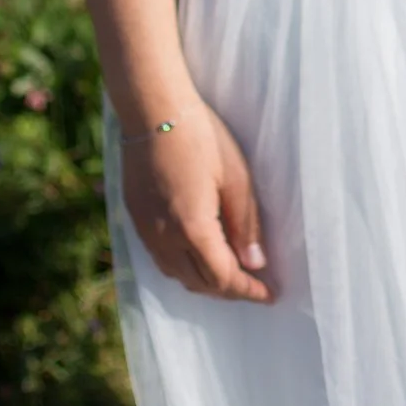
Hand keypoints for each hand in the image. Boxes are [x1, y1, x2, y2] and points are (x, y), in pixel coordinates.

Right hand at [121, 100, 271, 301]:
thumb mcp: (236, 178)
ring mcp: (145, 230)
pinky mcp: (135, 218)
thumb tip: (256, 264)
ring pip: (177, 275)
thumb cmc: (201, 138)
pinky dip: (184, 268)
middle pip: (199, 283)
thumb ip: (245, 225)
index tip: (270, 295)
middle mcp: (164, 238)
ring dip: (205, 282)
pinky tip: (199, 257)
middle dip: (229, 290)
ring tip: (231, 275)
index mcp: (192, 229)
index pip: (223, 278)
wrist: (153, 110)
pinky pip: (161, 259)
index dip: (248, 291)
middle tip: (255, 286)